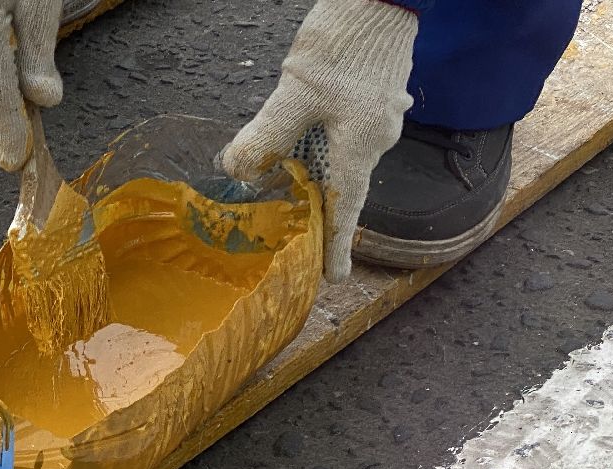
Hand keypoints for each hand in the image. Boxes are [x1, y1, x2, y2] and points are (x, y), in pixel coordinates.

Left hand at [221, 0, 419, 280]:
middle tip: (285, 231)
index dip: (336, 246)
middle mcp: (374, 138)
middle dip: (312, 208)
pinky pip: (341, 133)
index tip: (334, 278)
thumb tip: (236, 171)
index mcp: (359, 148)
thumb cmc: (343, 45)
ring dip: (309, 173)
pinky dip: (316, 144)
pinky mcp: (370, 97)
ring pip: (336, 157)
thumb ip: (265, 137)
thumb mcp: (294, 96)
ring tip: (278, 185)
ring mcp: (376, 116)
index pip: (345, 210)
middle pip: (338, 185)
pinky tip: (294, 139)